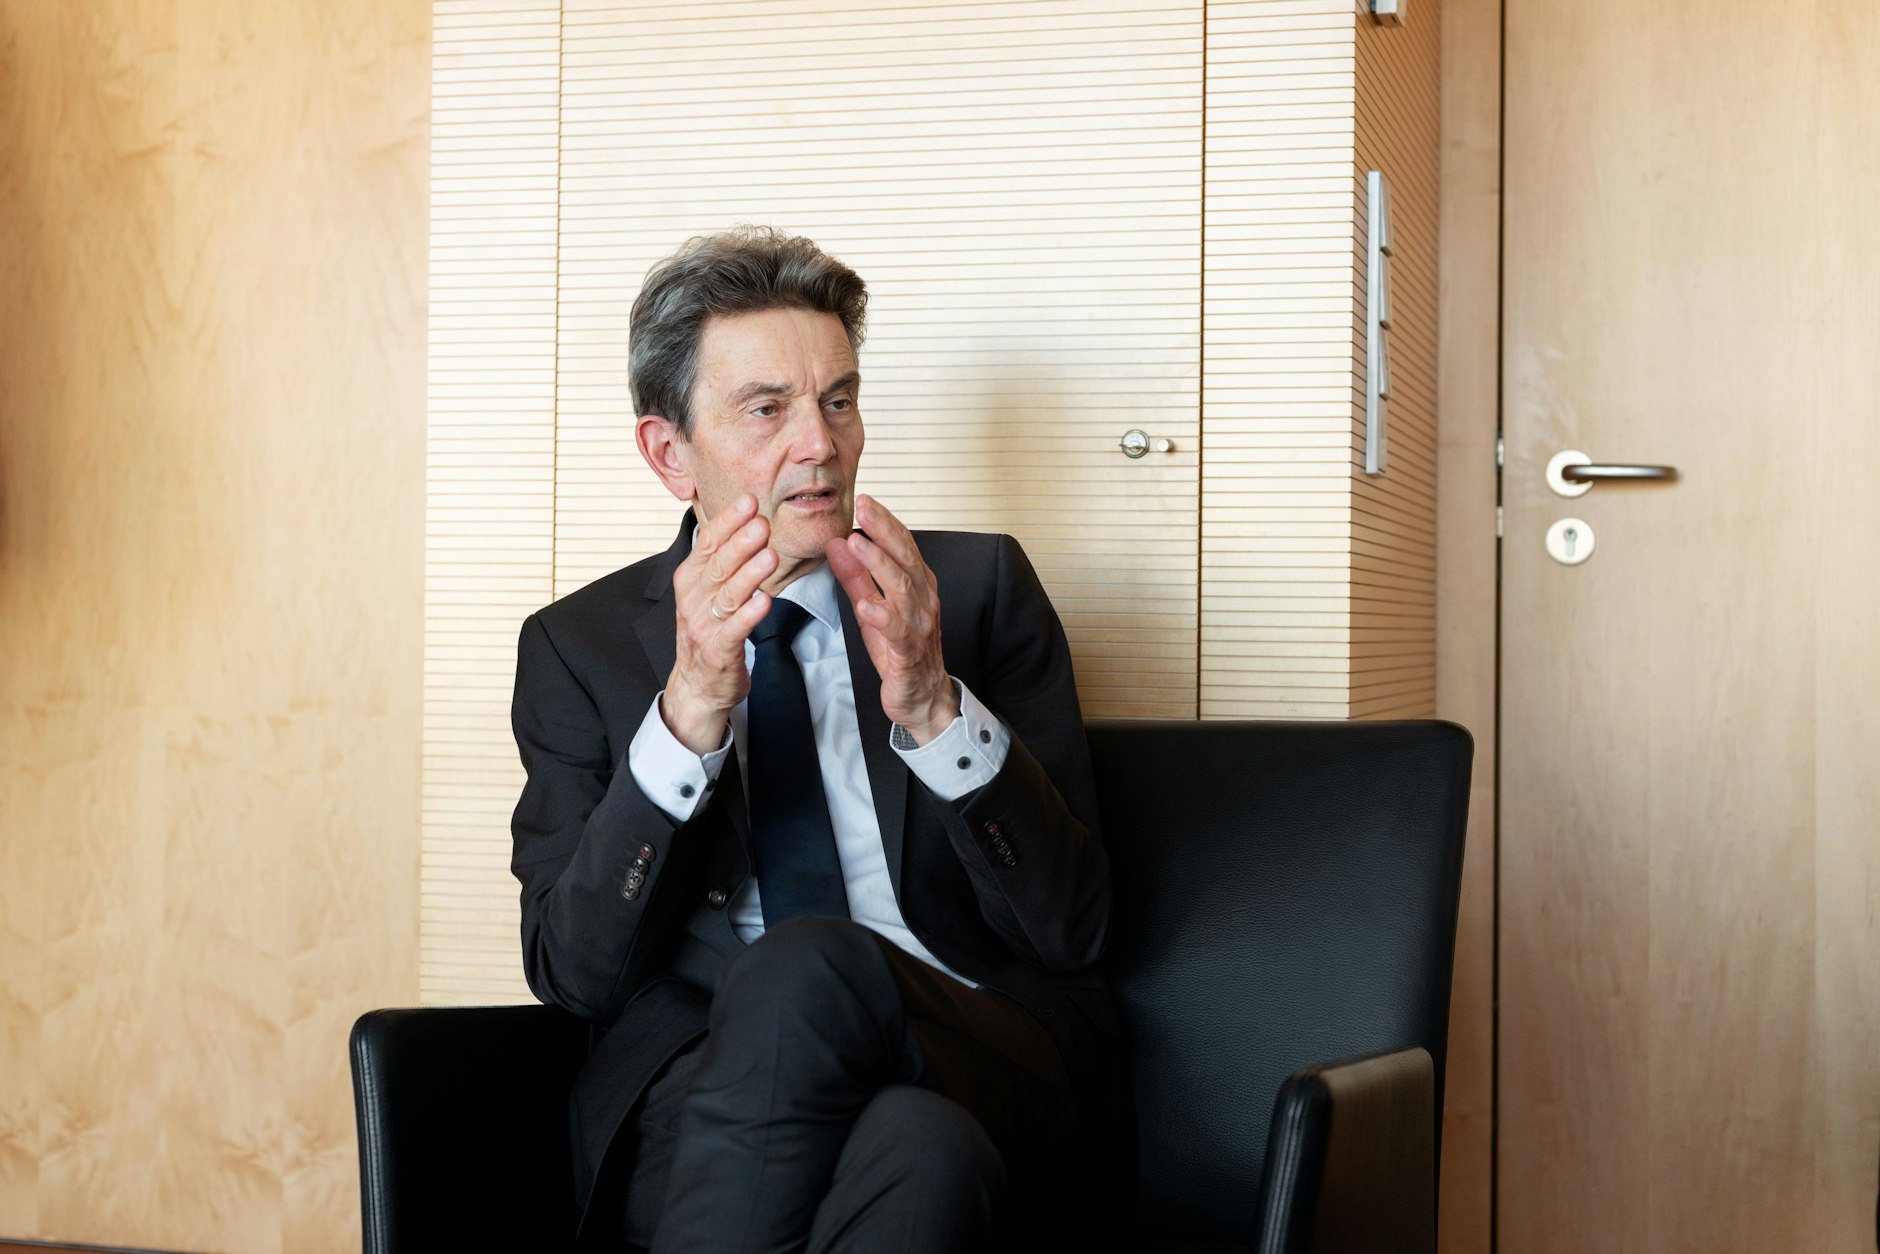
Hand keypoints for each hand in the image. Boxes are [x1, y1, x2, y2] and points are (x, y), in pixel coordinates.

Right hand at [663, 495, 775, 753]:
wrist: (697, 684)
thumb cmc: (710, 629)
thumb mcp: (708, 590)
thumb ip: (723, 558)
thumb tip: (747, 517)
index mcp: (691, 577)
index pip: (708, 542)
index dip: (728, 521)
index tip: (750, 500)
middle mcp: (693, 598)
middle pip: (719, 565)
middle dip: (741, 542)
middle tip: (762, 523)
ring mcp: (703, 625)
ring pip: (728, 595)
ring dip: (750, 575)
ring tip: (770, 556)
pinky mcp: (718, 651)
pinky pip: (734, 630)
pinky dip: (749, 615)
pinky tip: (765, 601)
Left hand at [825, 495, 958, 744]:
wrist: (923, 699)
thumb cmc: (900, 652)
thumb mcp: (872, 608)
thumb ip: (856, 577)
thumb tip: (837, 543)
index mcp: (917, 586)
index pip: (903, 546)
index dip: (884, 522)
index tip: (864, 499)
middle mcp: (923, 601)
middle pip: (905, 559)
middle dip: (884, 531)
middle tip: (863, 506)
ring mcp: (919, 627)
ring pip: (902, 590)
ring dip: (879, 565)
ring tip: (857, 544)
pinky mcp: (909, 654)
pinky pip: (898, 633)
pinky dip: (883, 617)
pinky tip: (867, 605)